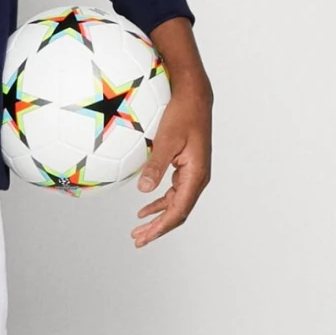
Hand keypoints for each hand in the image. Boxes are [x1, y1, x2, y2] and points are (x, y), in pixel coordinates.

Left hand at [132, 17, 211, 247]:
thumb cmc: (182, 114)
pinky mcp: (187, 166)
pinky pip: (174, 192)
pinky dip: (161, 203)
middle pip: (178, 212)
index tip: (144, 237)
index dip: (160, 227)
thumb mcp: (166, 139)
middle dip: (158, 228)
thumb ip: (155, 166)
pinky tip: (146, 208)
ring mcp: (193, 173)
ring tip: (140, 229)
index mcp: (196, 174)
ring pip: (176, 204)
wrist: (194, 95)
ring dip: (158, 218)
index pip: (178, 211)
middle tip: (138, 240)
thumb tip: (144, 191)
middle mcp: (198, 177)